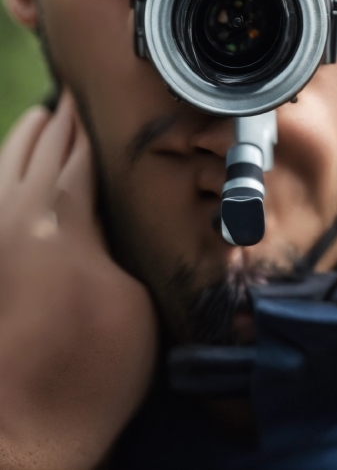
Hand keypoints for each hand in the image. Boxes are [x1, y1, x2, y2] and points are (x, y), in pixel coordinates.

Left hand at [0, 93, 157, 469]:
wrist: (23, 431)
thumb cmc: (90, 369)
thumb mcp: (132, 300)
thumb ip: (118, 240)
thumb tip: (109, 209)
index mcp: (63, 219)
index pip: (83, 150)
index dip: (97, 121)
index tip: (104, 96)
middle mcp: (17, 214)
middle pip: (42, 145)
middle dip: (63, 118)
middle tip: (77, 95)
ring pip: (5, 162)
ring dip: (28, 137)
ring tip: (44, 116)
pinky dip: (4, 170)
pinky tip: (12, 170)